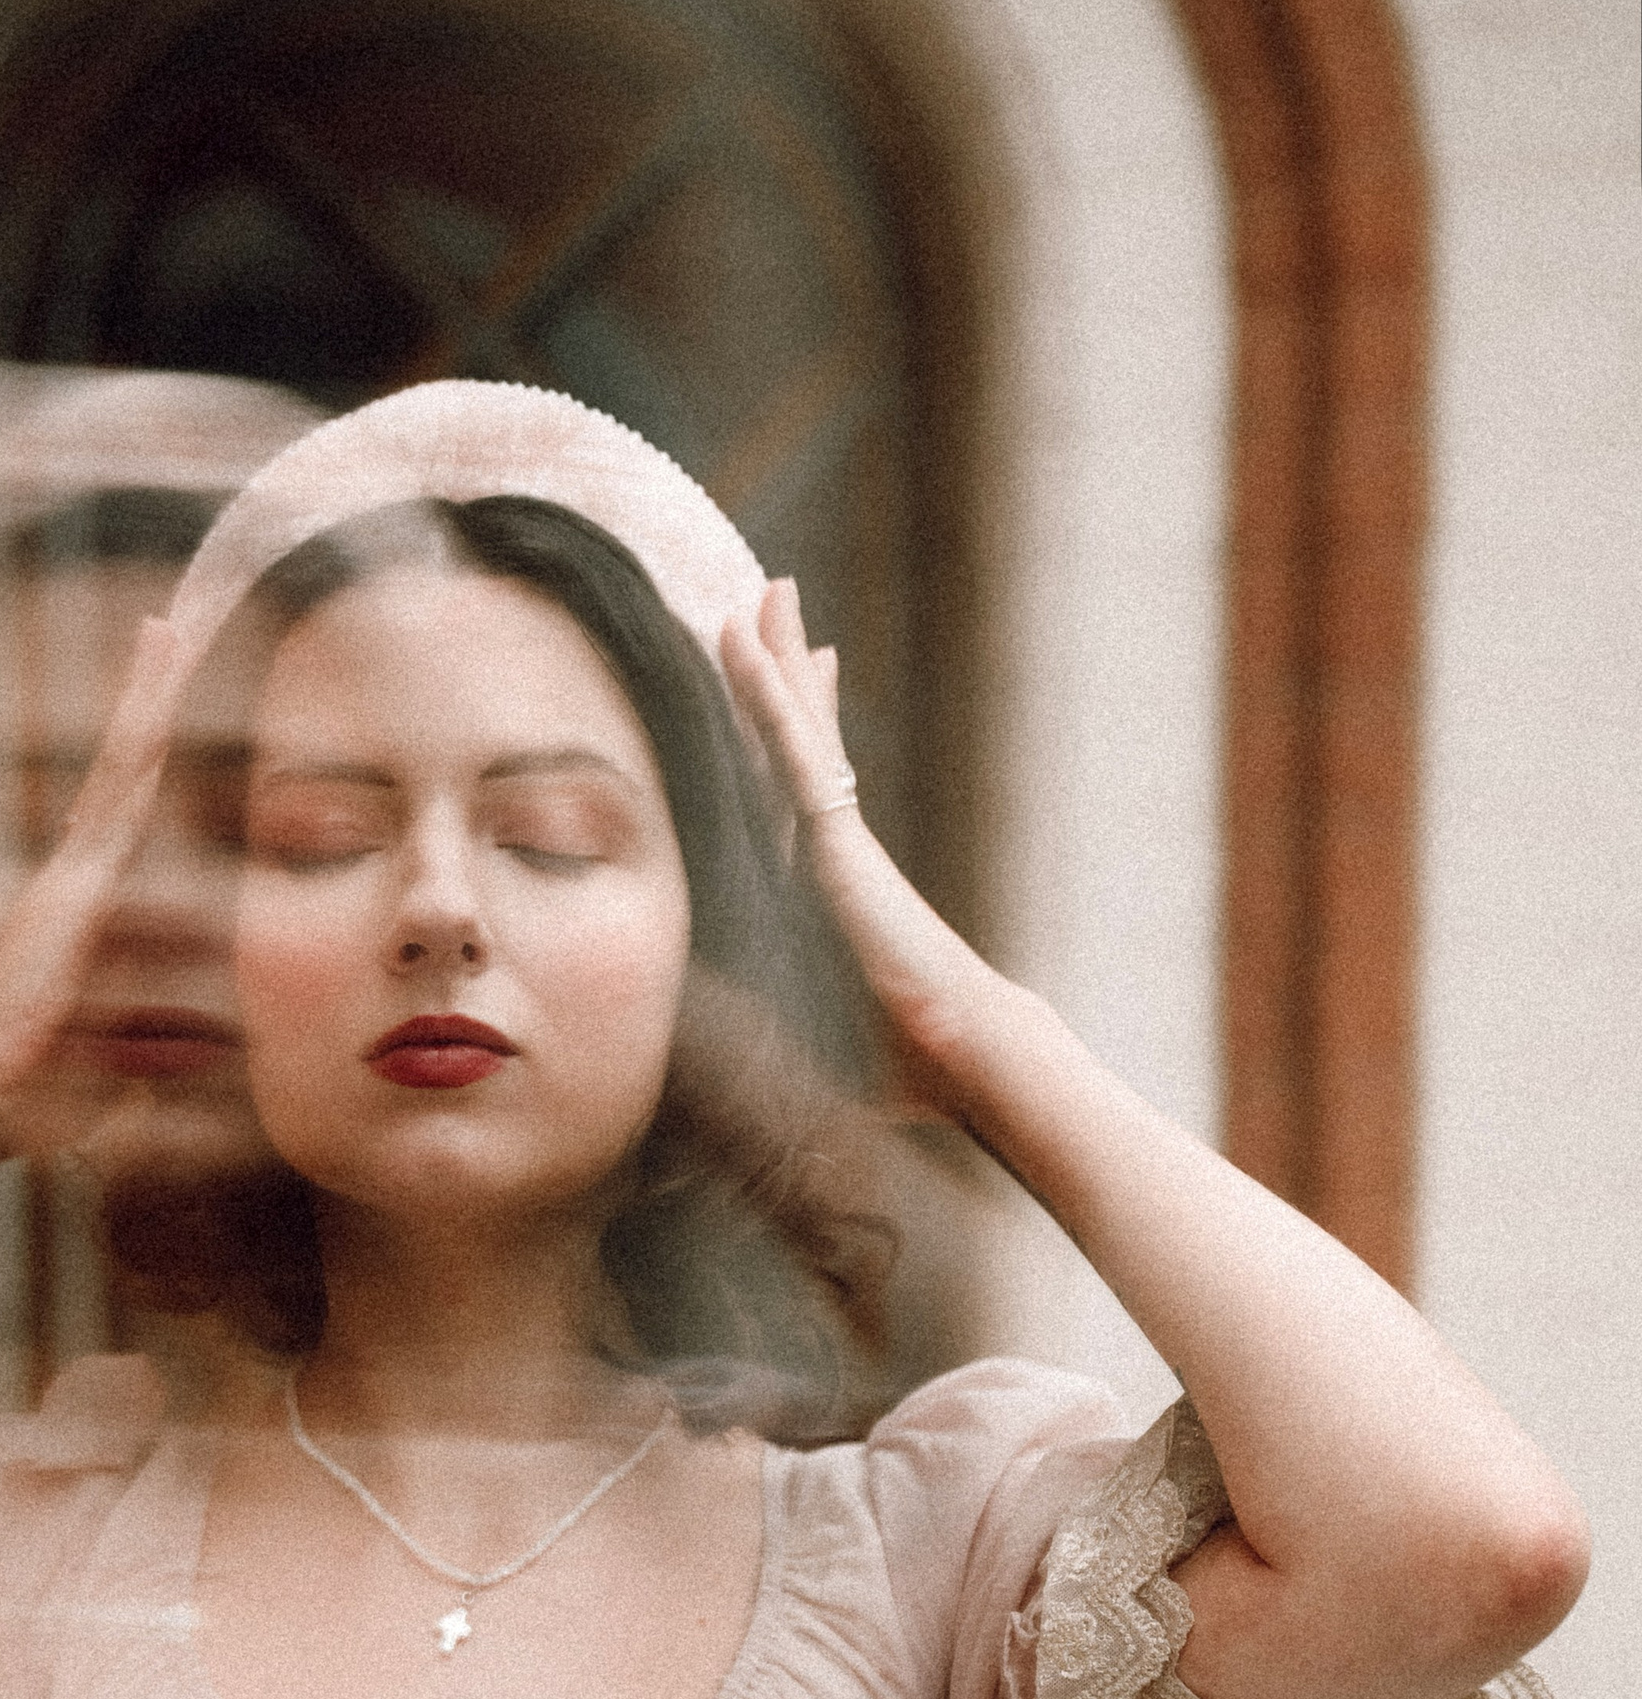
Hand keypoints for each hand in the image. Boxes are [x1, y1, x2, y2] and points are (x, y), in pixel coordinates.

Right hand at [0, 612, 195, 1152]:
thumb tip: (194, 1040)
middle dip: (146, 690)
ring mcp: (77, 867)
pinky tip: (155, 695)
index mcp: (88, 896)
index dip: (145, 747)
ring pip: (122, 761)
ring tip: (167, 624)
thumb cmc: (40, 1078)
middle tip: (168, 622)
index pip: (126, 804)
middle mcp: (80, 868)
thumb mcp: (112, 1037)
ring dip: (145, 691)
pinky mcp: (78, 876)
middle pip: (125, 762)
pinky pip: (116, 790)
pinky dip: (136, 736)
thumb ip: (145, 1018)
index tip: (162, 694)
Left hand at [719, 579, 1005, 1126]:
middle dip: (790, 675)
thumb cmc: (910, 1072)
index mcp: (832, 890)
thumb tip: (734, 1108)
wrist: (963, 1058)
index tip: (796, 684)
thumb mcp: (820, 1049)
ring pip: (795, 731)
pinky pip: (788, 749)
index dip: (796, 735)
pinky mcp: (834, 839)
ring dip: (776, 660)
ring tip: (765, 591)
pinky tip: (737, 638)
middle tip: (773, 606)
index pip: (800, 798)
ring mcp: (835, 839)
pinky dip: (763, 693)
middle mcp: (834, 852)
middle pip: (802, 744)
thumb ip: (783, 1049)